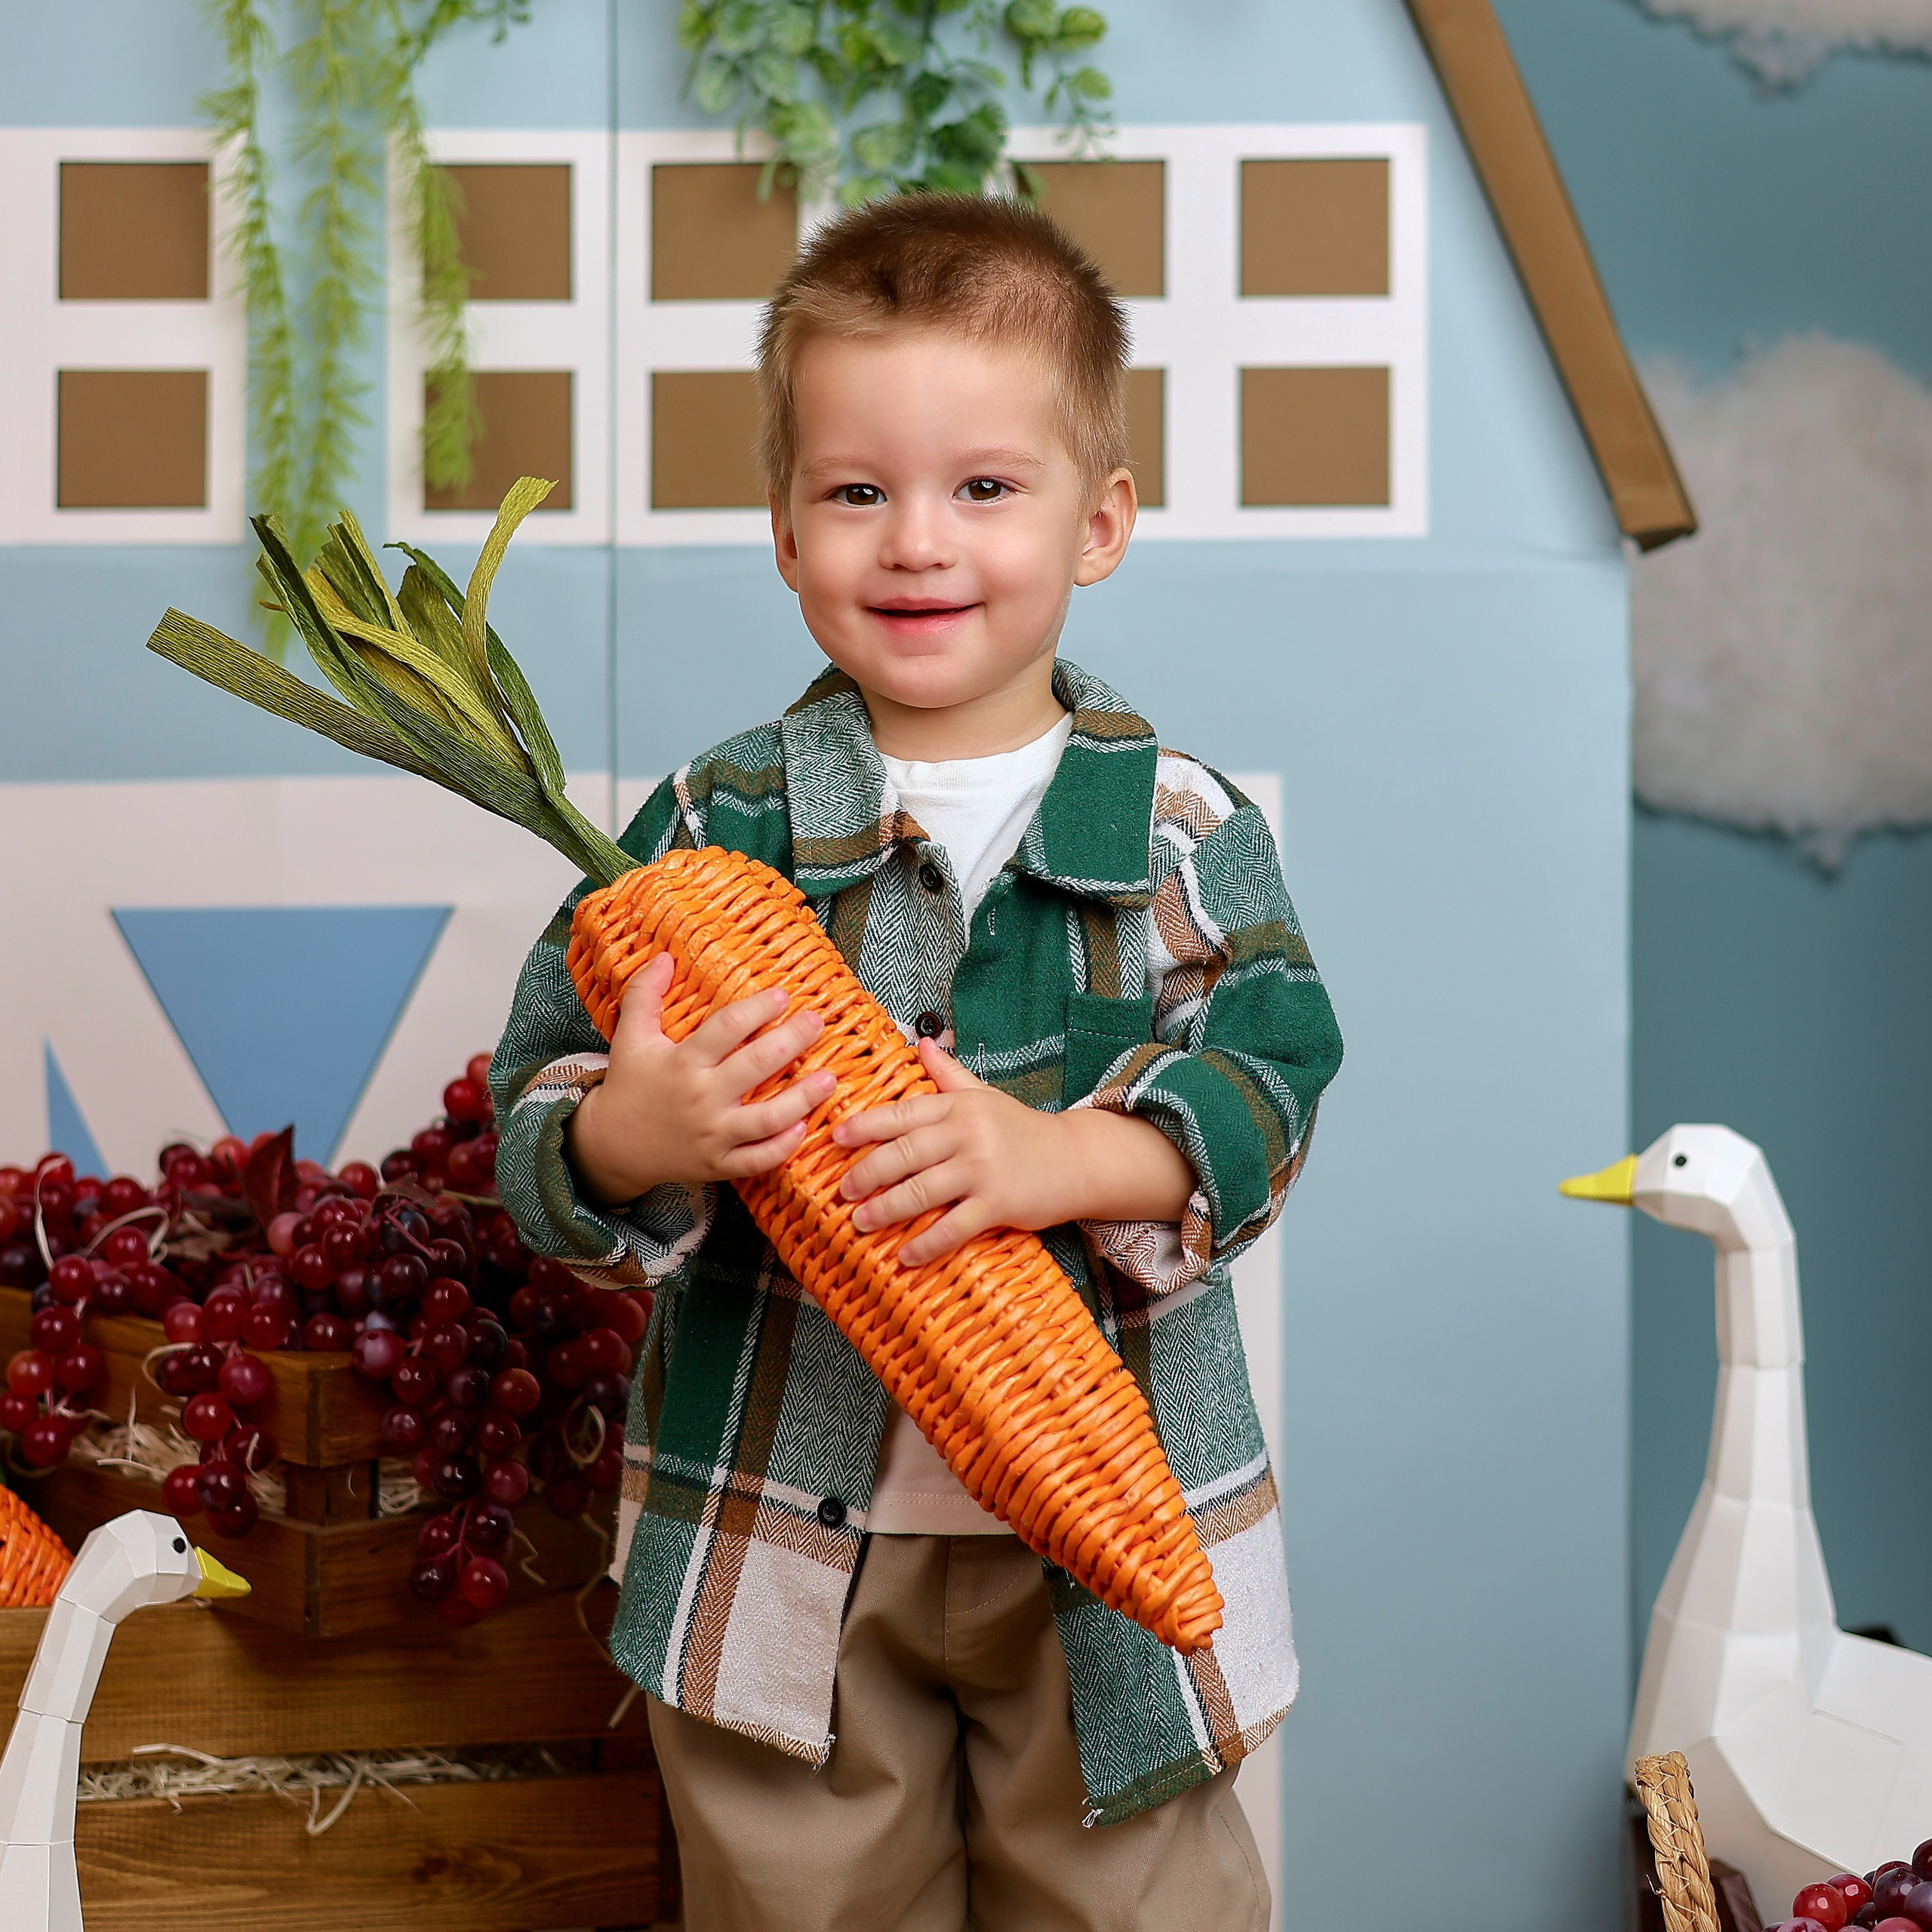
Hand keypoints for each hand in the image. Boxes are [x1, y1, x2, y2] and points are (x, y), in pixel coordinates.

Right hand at [566, 953, 835, 1204]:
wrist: (613, 1146)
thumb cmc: (629, 1085)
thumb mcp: (630, 1036)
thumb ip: (644, 994)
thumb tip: (664, 957)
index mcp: (682, 1062)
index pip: (728, 1028)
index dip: (758, 1009)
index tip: (783, 996)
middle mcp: (701, 1098)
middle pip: (756, 1066)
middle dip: (792, 1041)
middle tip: (816, 1023)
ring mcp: (713, 1135)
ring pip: (767, 1118)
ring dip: (803, 1099)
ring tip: (829, 1078)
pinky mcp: (719, 1164)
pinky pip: (758, 1159)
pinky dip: (784, 1147)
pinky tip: (804, 1126)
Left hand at [832, 1038, 1195, 1265]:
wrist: (1076, 1159)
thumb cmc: (1022, 1129)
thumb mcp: (985, 1095)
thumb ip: (948, 1073)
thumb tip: (920, 1041)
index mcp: (959, 1107)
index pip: (903, 1114)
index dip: (866, 1126)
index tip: (836, 1138)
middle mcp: (968, 1134)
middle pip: (905, 1153)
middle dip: (868, 1173)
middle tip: (843, 1190)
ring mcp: (983, 1169)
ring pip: (923, 1191)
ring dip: (887, 1209)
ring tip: (860, 1223)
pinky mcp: (998, 1203)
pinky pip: (954, 1227)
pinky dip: (926, 1244)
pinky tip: (904, 1256)